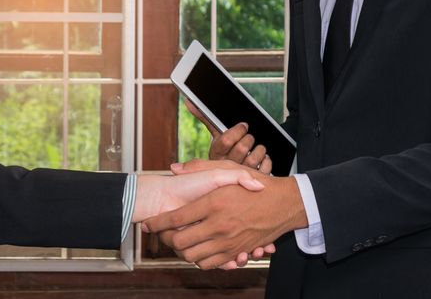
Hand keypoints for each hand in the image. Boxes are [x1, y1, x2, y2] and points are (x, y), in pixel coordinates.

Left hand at [144, 168, 307, 269]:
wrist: (283, 203)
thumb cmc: (255, 184)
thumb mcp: (228, 169)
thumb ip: (200, 166)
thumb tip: (174, 169)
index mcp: (213, 202)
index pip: (174, 219)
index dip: (156, 224)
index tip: (147, 224)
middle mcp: (219, 225)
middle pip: (179, 242)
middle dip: (166, 239)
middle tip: (164, 234)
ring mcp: (228, 241)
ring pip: (192, 256)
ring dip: (182, 251)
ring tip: (180, 241)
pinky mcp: (236, 252)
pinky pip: (210, 264)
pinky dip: (200, 260)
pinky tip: (199, 249)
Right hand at [184, 99, 271, 172]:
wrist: (230, 178)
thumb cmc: (225, 152)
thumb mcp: (215, 137)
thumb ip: (205, 119)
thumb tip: (189, 102)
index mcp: (216, 154)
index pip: (226, 140)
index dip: (238, 130)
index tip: (243, 126)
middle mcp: (227, 166)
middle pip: (241, 148)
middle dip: (249, 139)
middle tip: (249, 138)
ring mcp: (240, 175)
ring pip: (255, 158)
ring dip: (260, 150)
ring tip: (257, 149)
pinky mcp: (254, 180)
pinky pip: (265, 168)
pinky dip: (267, 161)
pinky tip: (263, 159)